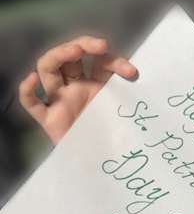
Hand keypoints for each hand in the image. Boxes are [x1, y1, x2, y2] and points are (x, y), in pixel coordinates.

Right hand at [17, 35, 137, 145]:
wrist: (105, 169)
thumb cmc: (119, 142)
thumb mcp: (128, 116)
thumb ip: (132, 101)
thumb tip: (147, 87)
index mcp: (96, 86)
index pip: (101, 63)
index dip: (116, 61)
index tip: (133, 73)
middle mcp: (76, 89)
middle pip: (70, 56)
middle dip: (84, 44)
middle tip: (101, 46)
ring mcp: (60, 102)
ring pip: (47, 69)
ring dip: (59, 54)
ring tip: (75, 51)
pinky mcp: (49, 121)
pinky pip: (31, 103)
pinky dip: (27, 90)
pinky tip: (32, 80)